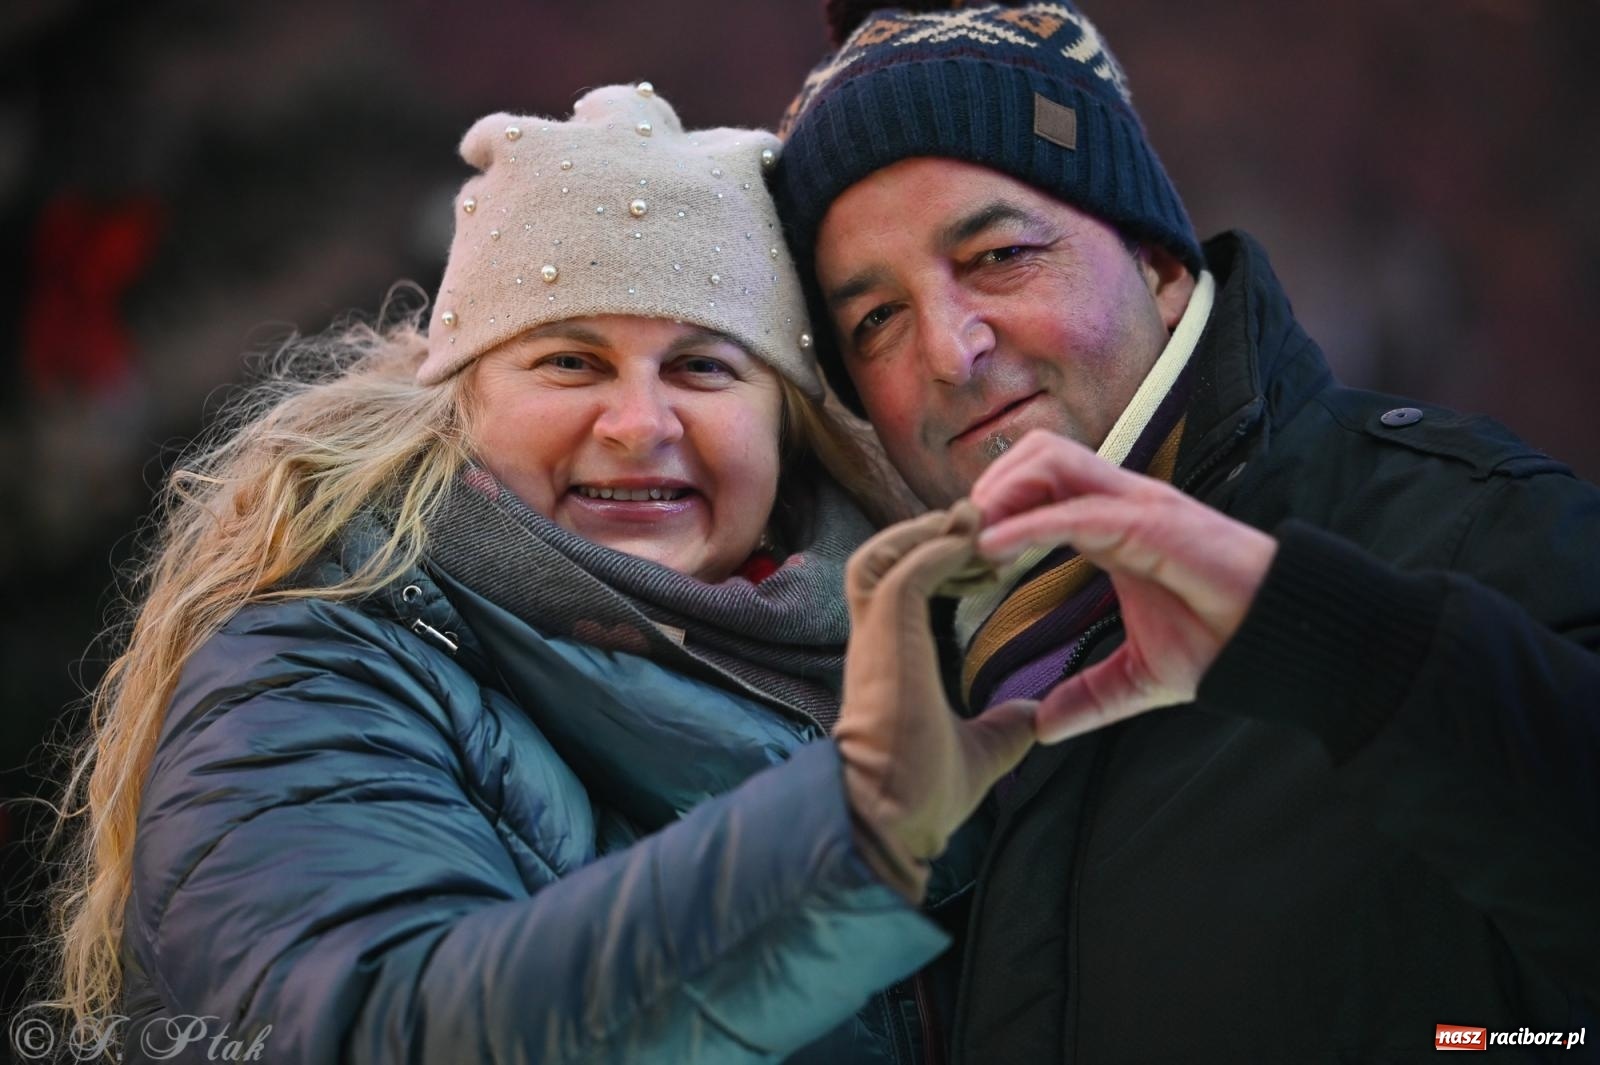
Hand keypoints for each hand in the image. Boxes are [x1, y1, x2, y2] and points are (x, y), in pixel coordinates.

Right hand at [835, 504, 1037, 901]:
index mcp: (888, 661)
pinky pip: (906, 568)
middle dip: (928, 536)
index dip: (936, 565)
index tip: (985, 562)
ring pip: (879, 553)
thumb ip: (1003, 726)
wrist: (891, 822)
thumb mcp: (980, 751)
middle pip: (880, 558)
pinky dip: (938, 548)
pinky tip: (974, 542)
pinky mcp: (885, 632)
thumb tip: (1034, 716)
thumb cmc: (920, 797)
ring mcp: (874, 634)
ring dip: (926, 533)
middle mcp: (872, 640)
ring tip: (974, 523)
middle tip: (982, 527)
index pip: (895, 589)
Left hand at [971, 430, 1277, 743]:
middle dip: (991, 484)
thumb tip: (1043, 728)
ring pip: (1052, 459)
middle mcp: (1120, 502)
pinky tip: (991, 548)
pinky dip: (1027, 523)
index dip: (995, 506)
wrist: (1280, 643)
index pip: (1040, 486)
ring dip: (1001, 491)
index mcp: (1111, 524)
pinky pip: (1077, 509)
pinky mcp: (1153, 522)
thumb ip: (1088, 696)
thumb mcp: (1137, 677)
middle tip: (957, 535)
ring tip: (969, 535)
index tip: (959, 549)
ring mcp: (1138, 504)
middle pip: (1038, 454)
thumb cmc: (1220, 643)